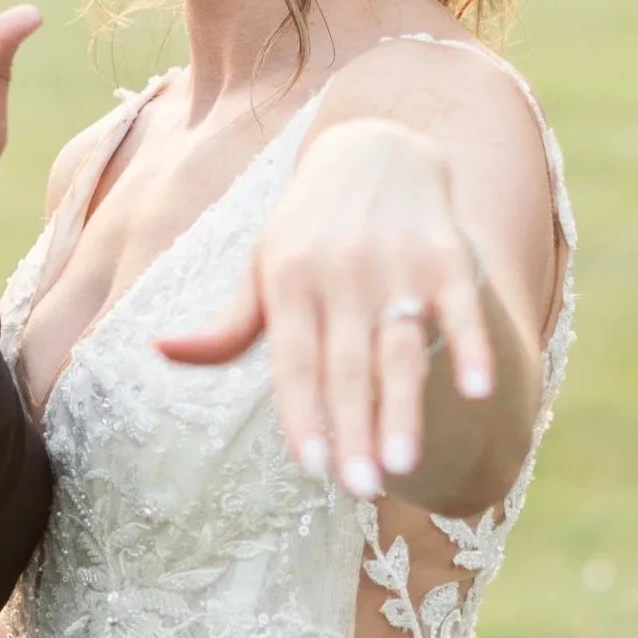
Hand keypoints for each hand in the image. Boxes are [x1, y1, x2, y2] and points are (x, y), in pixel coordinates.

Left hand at [158, 114, 497, 496]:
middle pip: (346, 363)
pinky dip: (470, 345)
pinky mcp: (445, 254)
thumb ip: (228, 325)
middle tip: (359, 488)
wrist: (375, 149)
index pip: (294, 359)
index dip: (302, 412)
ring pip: (400, 346)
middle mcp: (339, 273)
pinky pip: (459, 304)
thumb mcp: (263, 268)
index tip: (311, 465)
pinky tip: (477, 390)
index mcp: (288, 280)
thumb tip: (160, 351)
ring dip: (403, 406)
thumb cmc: (307, 229)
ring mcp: (395, 263)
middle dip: (353, 428)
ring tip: (403, 465)